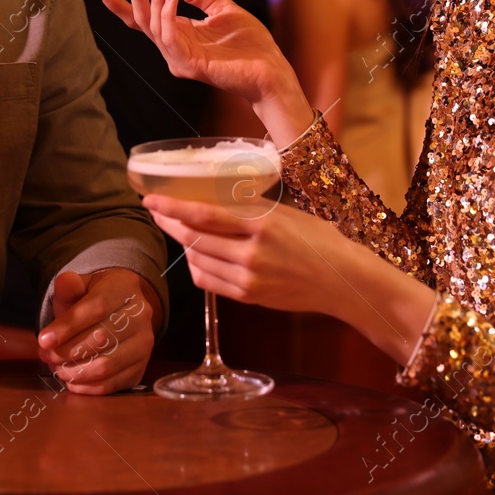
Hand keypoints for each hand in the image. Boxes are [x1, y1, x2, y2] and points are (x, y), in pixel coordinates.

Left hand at [37, 268, 157, 393]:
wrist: (121, 311)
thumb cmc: (94, 298)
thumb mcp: (81, 285)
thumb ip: (69, 285)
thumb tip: (64, 282)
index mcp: (125, 288)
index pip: (97, 308)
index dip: (68, 326)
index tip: (44, 340)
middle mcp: (141, 316)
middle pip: (102, 338)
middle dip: (68, 351)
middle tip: (47, 356)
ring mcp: (144, 344)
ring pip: (107, 365)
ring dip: (76, 371)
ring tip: (57, 369)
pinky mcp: (141, 368)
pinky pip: (113, 384)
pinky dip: (88, 387)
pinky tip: (72, 381)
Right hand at [94, 0, 311, 144]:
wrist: (271, 69)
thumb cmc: (249, 43)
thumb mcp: (222, 7)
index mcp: (179, 34)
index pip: (142, 20)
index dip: (121, 5)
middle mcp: (173, 48)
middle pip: (142, 21)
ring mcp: (179, 58)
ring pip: (154, 27)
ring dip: (154, 0)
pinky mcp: (190, 65)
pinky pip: (171, 37)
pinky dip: (168, 15)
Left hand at [142, 195, 436, 364]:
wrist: (343, 281)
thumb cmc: (318, 240)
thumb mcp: (285, 214)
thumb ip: (248, 209)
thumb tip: (211, 197)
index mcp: (263, 225)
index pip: (205, 215)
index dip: (172, 208)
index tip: (151, 199)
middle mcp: (253, 254)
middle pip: (194, 238)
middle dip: (170, 223)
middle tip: (156, 211)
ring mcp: (250, 279)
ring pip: (198, 260)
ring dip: (184, 244)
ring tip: (181, 229)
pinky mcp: (249, 297)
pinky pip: (209, 281)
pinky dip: (197, 266)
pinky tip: (199, 255)